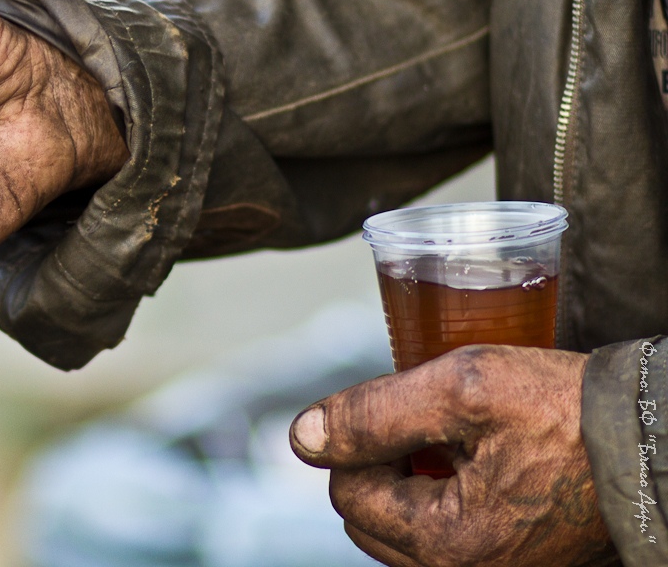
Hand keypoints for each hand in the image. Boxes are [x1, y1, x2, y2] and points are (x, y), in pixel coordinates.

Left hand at [289, 345, 614, 566]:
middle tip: (427, 420)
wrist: (653, 439)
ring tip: (452, 439)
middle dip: (379, 461)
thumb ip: (374, 413)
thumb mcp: (462, 388)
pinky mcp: (508, 561)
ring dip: (406, 477)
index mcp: (446, 544)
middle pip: (366, 514)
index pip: (346, 488)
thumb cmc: (567, 412)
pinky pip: (439, 533)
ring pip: (399, 526)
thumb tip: (303, 436)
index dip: (358, 436)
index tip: (400, 404)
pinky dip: (438, 494)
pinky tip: (471, 460)